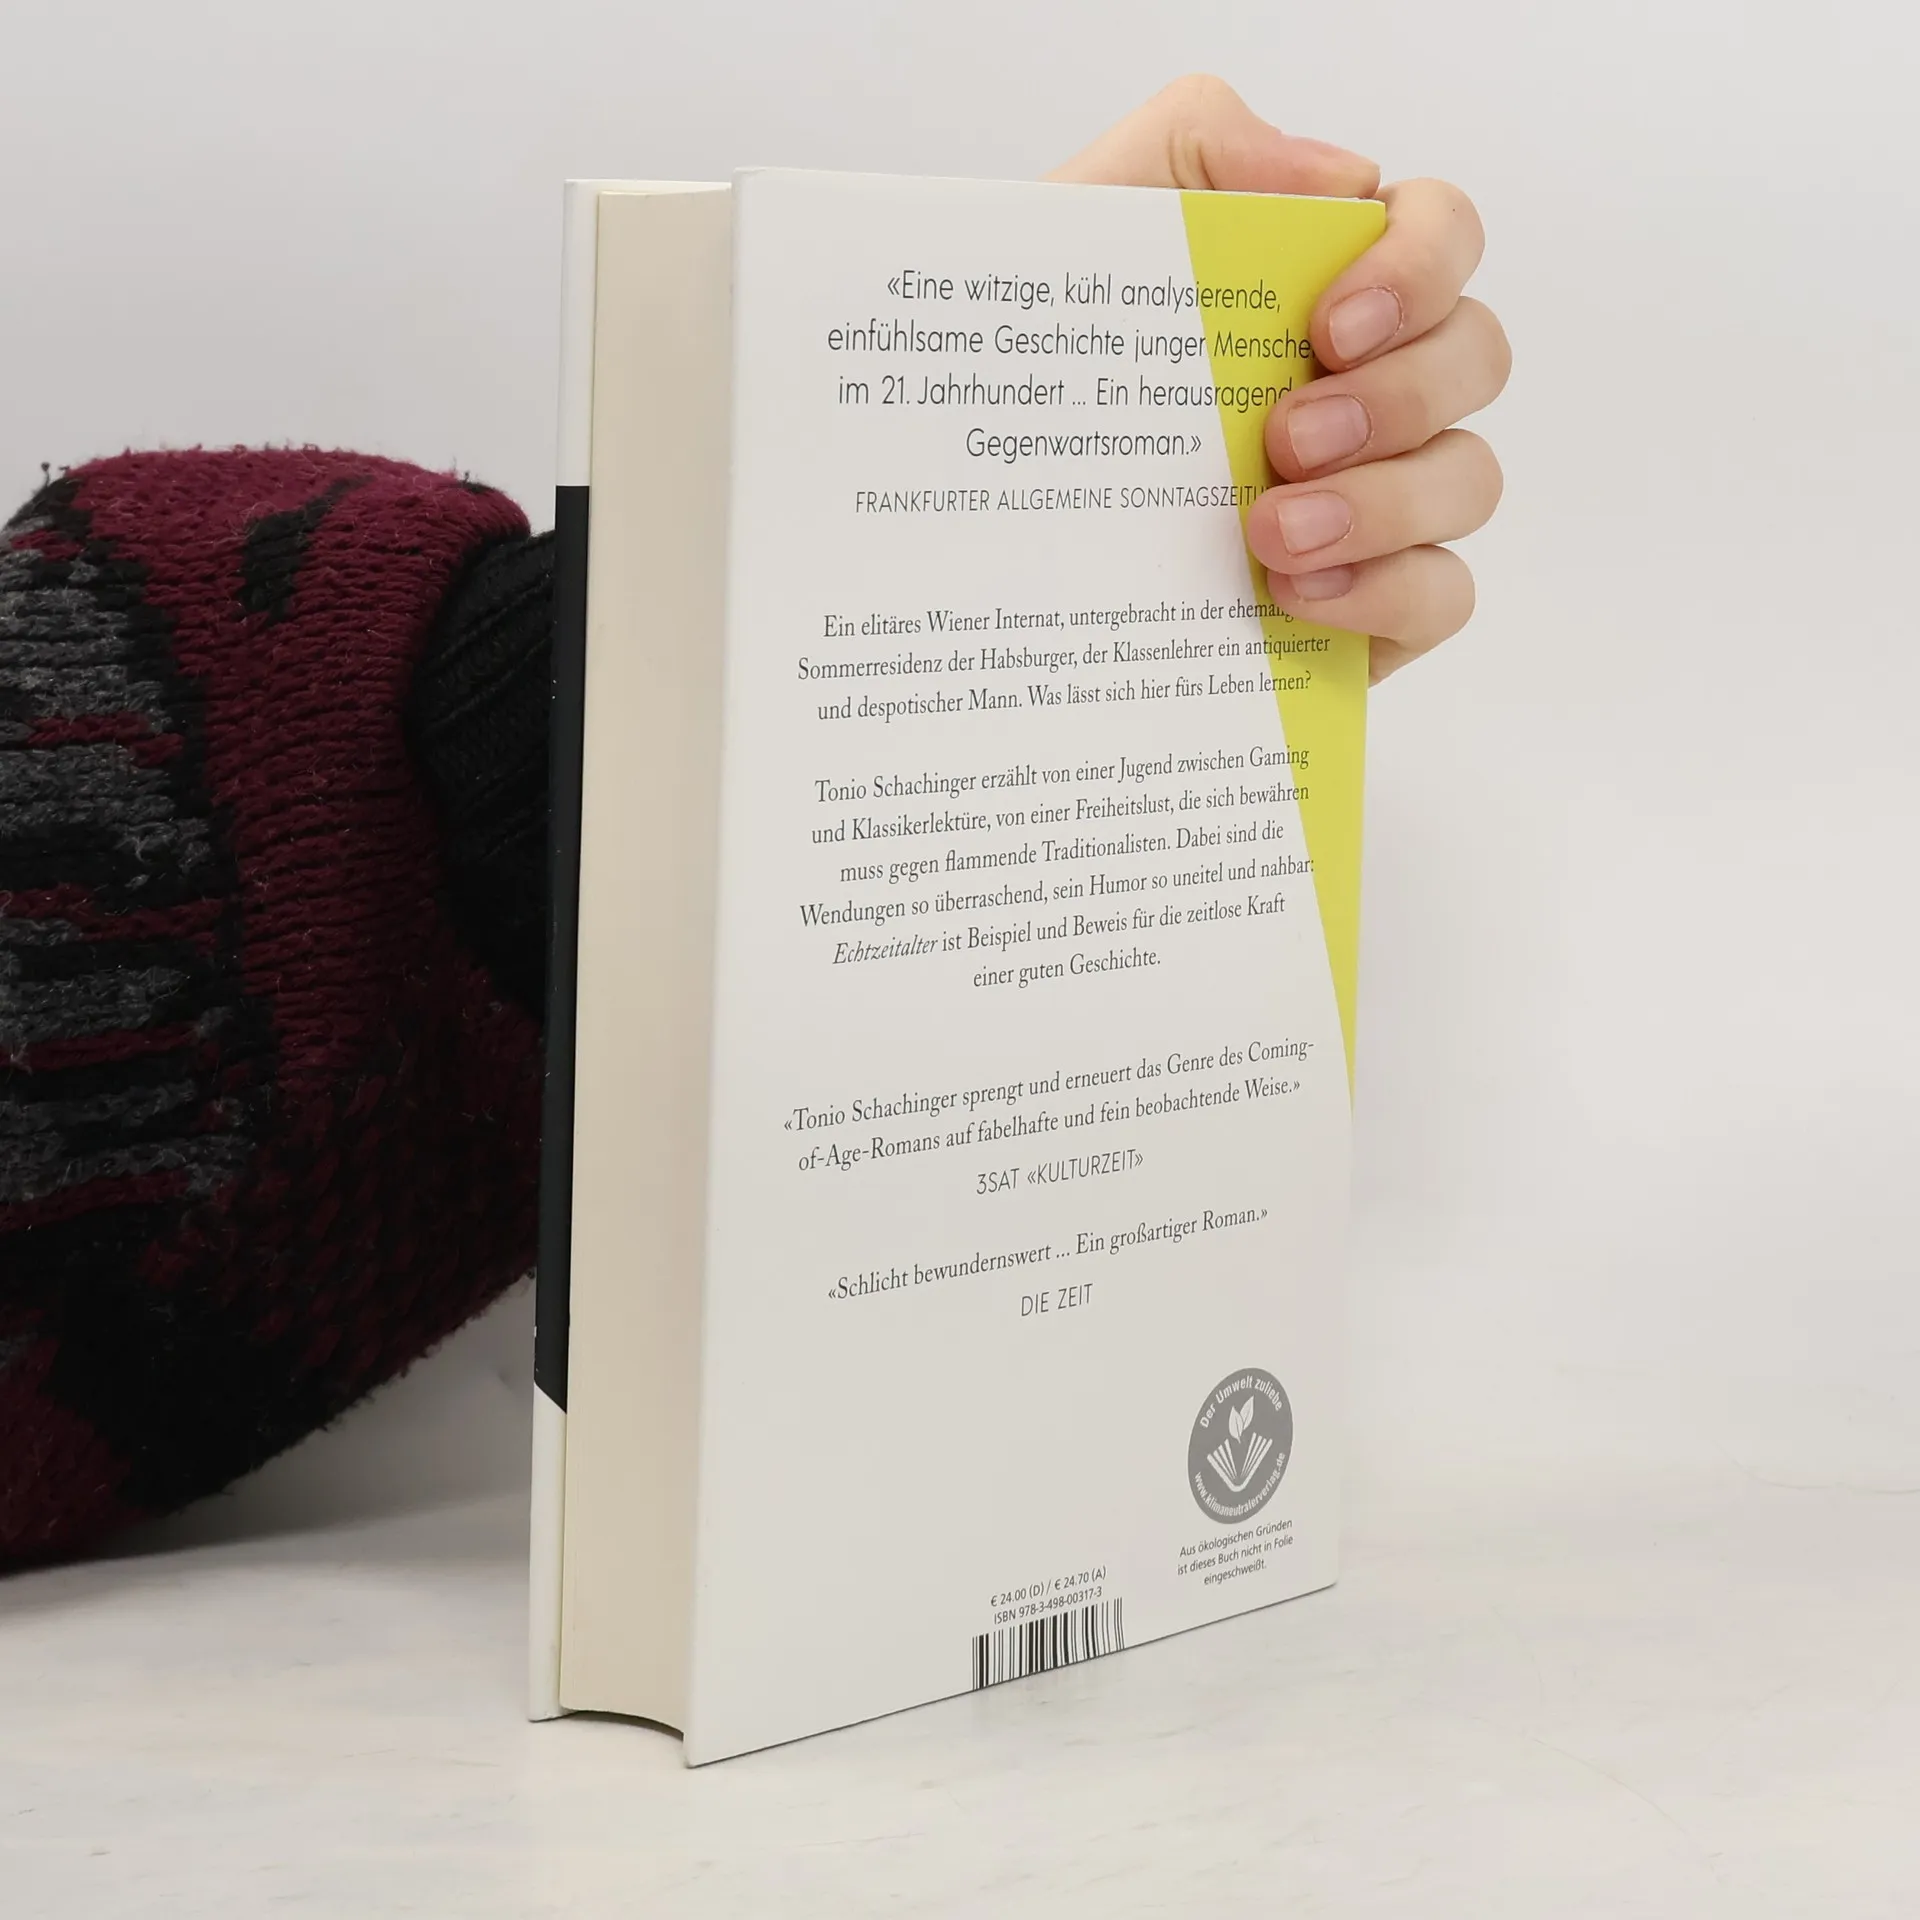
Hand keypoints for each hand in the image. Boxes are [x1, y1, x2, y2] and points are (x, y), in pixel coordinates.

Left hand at [1050, 77, 1508, 682]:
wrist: (980, 517)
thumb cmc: (1041, 369)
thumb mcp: (1086, 229)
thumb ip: (1198, 147)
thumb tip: (1343, 176)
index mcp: (1328, 283)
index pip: (1443, 234)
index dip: (1420, 268)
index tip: (1331, 325)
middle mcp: (1375, 385)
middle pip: (1475, 358)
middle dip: (1396, 398)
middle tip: (1286, 440)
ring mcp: (1383, 498)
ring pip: (1470, 481)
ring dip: (1384, 504)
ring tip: (1268, 535)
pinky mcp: (1371, 602)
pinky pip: (1444, 596)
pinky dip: (1384, 592)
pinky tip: (1293, 595)